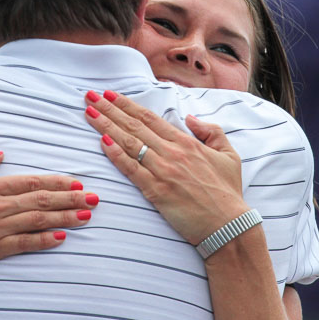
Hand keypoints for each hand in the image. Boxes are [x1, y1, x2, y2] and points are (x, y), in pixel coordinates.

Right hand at [0, 146, 98, 275]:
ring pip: (38, 221)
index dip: (57, 181)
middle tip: (95, 198)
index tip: (78, 181)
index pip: (30, 181)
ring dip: (66, 217)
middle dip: (71, 198)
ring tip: (87, 215)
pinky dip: (44, 241)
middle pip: (41, 200)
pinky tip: (62, 238)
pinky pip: (23, 244)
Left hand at [83, 90, 247, 244]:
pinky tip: (102, 141)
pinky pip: (131, 169)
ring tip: (89, 113)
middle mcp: (172, 153)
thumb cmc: (228, 192)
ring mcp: (162, 172)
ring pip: (129, 143)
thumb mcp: (229, 155)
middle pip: (134, 126)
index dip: (128, 105)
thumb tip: (190, 118)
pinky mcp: (156, 192)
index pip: (150, 118)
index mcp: (186, 142)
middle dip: (109, 109)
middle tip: (90, 96)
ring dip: (106, 126)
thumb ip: (211, 132)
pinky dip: (115, 154)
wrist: (228, 224)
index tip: (111, 95)